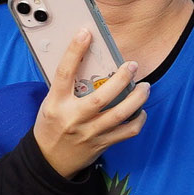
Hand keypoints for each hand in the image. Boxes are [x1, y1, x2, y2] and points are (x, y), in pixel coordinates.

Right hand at [32, 29, 148, 176]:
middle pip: (102, 96)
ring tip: (145, 86)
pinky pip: (127, 132)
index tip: (85, 33)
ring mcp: (89, 133)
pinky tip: (141, 111)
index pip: (64, 73)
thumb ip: (67, 87)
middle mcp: (74, 118)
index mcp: (56, 103)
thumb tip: (87, 61)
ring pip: (120, 114)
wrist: (48, 161)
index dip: (74, 51)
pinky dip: (139, 120)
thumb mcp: (50, 104)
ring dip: (137, 98)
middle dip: (122, 78)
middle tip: (132, 65)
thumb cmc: (51, 126)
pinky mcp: (102, 145)